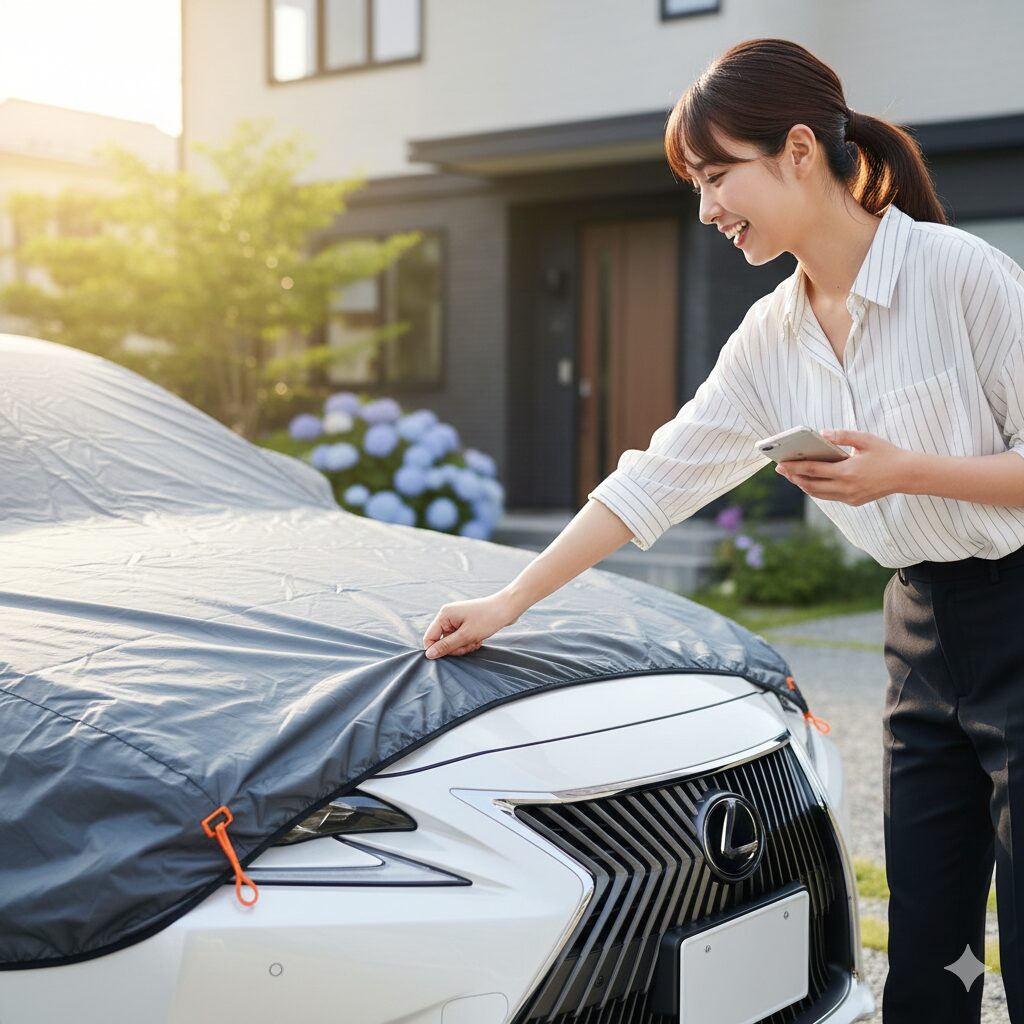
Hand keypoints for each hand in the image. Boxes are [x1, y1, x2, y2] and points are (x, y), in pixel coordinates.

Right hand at [422, 591, 518, 658]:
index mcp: (444, 615)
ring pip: (453, 641)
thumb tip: (428, 654)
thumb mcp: (466, 636)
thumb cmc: (487, 619)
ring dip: (464, 645)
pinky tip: (478, 639)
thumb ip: (446, 646)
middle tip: (469, 645)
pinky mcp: (465, 622)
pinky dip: (469, 641)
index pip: (429, 638)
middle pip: (442, 641)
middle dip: (455, 647)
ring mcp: (457, 619)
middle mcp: (448, 615)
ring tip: (476, 641)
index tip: (451, 655)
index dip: (437, 650)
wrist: (507, 608)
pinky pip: (461, 637)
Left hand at [775, 429, 913, 505]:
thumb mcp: (866, 439)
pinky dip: (817, 489)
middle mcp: (846, 487)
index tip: (780, 463)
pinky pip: (829, 496)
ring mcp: (850, 497)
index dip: (794, 467)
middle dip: (793, 477)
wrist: (907, 475)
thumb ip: (842, 435)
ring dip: (803, 484)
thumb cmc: (887, 454)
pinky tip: (810, 480)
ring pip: (818, 494)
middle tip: (780, 469)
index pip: (813, 470)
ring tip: (792, 474)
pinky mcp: (853, 501)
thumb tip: (821, 433)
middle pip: (811, 485)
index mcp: (848, 471)